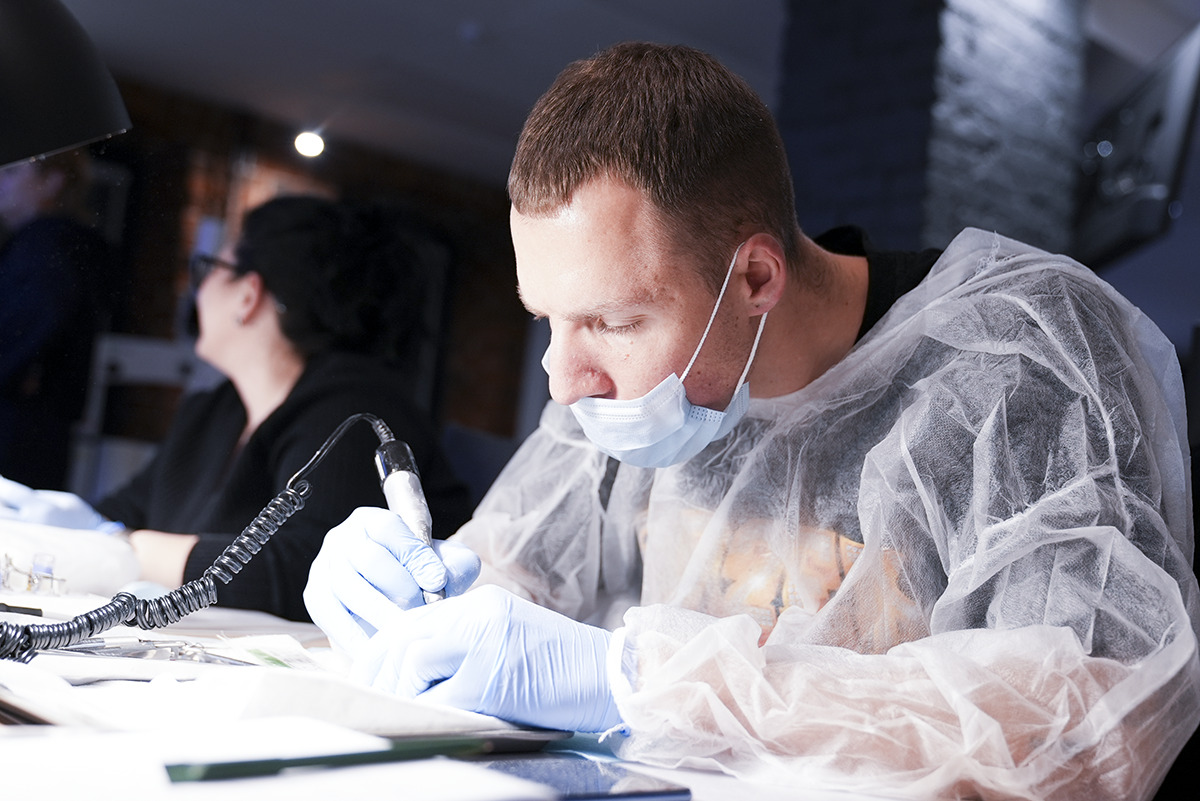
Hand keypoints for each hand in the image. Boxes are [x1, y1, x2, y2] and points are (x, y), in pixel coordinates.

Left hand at [0, 475, 122, 532]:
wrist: (94, 543)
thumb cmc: (79, 518)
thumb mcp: (64, 500)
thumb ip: (37, 497)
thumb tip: (11, 493)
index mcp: (42, 509)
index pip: (11, 492)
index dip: (1, 484)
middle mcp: (31, 524)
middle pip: (0, 511)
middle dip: (0, 501)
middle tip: (3, 495)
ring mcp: (27, 539)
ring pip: (4, 525)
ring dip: (3, 515)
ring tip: (8, 508)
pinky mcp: (26, 548)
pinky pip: (10, 535)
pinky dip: (8, 526)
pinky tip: (11, 520)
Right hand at [304, 506, 480, 652]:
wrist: (389, 600)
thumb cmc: (418, 577)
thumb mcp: (441, 563)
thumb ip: (453, 564)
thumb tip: (445, 577)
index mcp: (373, 520)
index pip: (391, 528)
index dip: (415, 554)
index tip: (437, 581)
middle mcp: (343, 538)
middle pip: (368, 558)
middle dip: (399, 587)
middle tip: (421, 612)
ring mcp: (325, 565)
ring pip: (347, 587)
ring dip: (377, 613)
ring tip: (403, 635)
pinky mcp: (315, 595)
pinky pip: (328, 614)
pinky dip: (351, 635)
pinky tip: (374, 651)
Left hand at [353, 585, 620, 733]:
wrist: (611, 676)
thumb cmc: (564, 667)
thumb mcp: (509, 639)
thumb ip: (467, 645)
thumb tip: (419, 671)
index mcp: (481, 606)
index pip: (414, 618)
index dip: (385, 647)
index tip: (372, 671)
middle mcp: (478, 614)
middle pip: (403, 634)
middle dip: (377, 667)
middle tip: (367, 694)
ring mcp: (483, 644)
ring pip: (412, 659)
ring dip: (398, 689)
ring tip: (396, 708)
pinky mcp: (490, 678)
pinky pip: (438, 695)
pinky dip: (424, 709)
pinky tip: (425, 718)